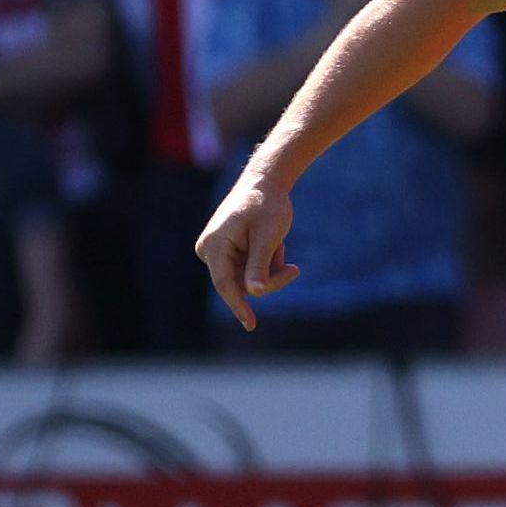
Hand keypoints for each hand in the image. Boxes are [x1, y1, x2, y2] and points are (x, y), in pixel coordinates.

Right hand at [195, 170, 299, 330]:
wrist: (266, 182)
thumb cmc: (267, 205)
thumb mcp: (268, 236)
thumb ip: (260, 265)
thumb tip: (255, 293)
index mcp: (214, 246)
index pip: (226, 285)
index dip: (239, 306)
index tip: (251, 325)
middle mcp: (210, 252)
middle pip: (243, 284)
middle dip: (270, 277)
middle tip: (295, 269)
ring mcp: (219, 253)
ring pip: (250, 279)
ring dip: (271, 266)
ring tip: (279, 243)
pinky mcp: (229, 254)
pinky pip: (253, 270)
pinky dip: (268, 260)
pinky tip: (274, 243)